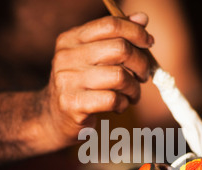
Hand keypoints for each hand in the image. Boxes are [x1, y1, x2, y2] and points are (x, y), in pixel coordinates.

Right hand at [43, 13, 153, 145]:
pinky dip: (123, 104)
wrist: (53, 118)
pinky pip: (113, 100)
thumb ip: (116, 37)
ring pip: (120, 77)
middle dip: (141, 63)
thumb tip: (142, 18)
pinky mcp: (73, 104)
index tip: (148, 43)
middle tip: (143, 76)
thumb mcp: (93, 57)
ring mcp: (67, 81)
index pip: (110, 24)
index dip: (136, 32)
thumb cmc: (81, 85)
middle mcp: (66, 56)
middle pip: (120, 49)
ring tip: (132, 95)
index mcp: (71, 39)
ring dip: (134, 88)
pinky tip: (119, 107)